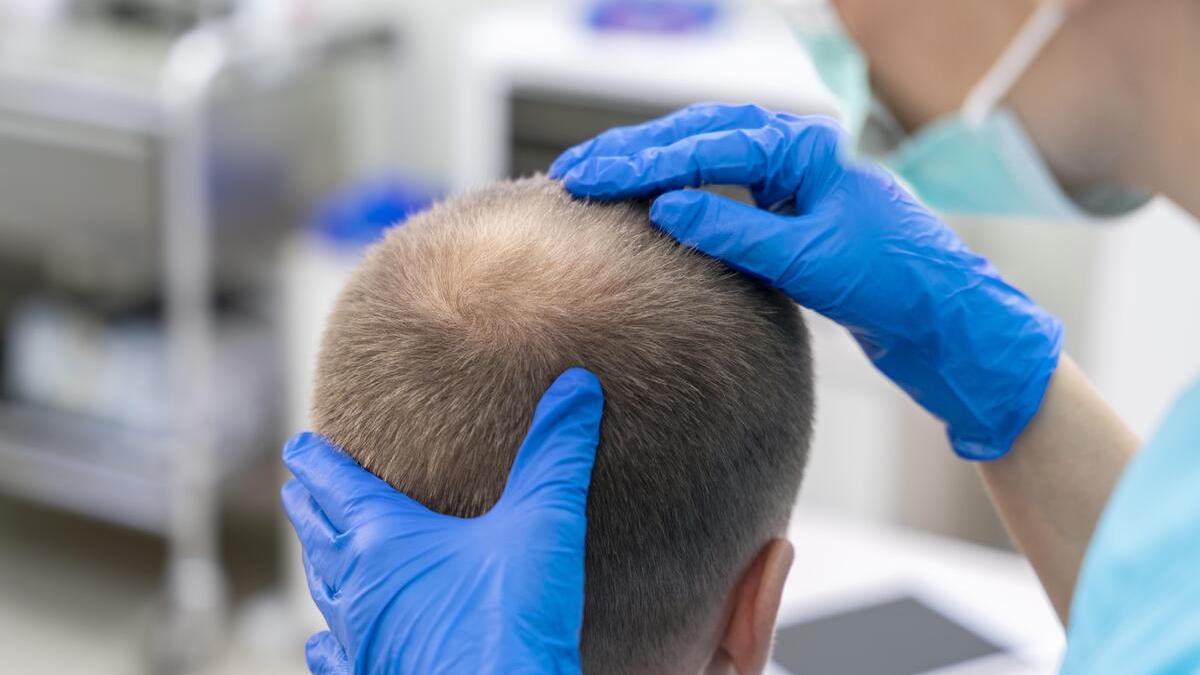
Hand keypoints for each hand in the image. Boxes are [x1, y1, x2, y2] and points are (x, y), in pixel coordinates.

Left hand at [282, 368, 603, 673]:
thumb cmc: (513, 616)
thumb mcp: (544, 522)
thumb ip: (556, 452)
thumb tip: (577, 386)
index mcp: (384, 541)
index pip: (338, 488)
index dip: (318, 463)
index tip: (299, 448)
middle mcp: (358, 589)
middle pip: (321, 537)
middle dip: (310, 509)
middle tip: (297, 490)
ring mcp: (362, 641)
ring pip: (325, 594)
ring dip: (319, 566)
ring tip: (317, 552)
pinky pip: (337, 660)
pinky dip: (327, 646)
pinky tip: (320, 645)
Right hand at [551, 103, 1060, 459]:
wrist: (945, 319)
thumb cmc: (891, 284)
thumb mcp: (808, 260)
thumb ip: (735, 230)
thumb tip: (664, 207)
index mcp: (804, 149)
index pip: (705, 145)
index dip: (640, 162)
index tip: (587, 176)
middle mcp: (795, 153)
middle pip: (697, 136)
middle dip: (633, 153)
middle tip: (574, 171)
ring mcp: (790, 178)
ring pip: (705, 156)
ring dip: (650, 166)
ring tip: (594, 179)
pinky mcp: (786, 209)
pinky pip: (719, 186)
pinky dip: (678, 190)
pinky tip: (646, 203)